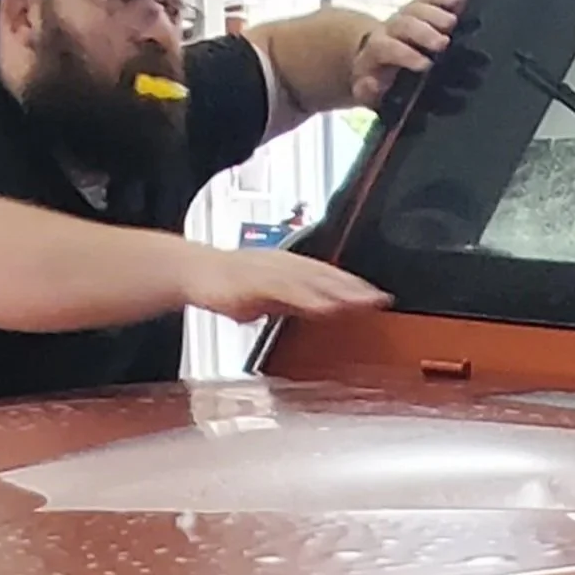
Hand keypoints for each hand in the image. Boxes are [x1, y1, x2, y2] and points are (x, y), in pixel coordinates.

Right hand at [182, 243, 390, 322]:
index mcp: (290, 267)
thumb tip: (314, 310)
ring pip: (312, 281)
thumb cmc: (227, 284)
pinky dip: (307, 298)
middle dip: (355, 289)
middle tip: (381, 300)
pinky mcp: (256, 281)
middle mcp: (285, 265)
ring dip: (338, 292)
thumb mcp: (268, 296)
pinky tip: (323, 307)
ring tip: (361, 303)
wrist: (193, 272)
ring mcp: (271, 272)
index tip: (380, 298)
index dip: (355, 286)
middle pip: (328, 277)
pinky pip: (286, 290)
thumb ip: (293, 302)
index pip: (330, 276)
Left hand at [350, 0, 464, 110]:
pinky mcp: (418, 8)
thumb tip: (372, 83)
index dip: (406, 54)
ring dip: (436, 13)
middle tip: (443, 43)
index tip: (426, 64)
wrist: (375, 60)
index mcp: (377, 50)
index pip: (388, 47)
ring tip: (453, 22)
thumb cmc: (378, 81)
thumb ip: (367, 91)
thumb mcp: (368, 93)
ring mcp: (405, 15)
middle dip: (424, 32)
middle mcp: (390, 28)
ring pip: (417, 7)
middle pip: (405, 23)